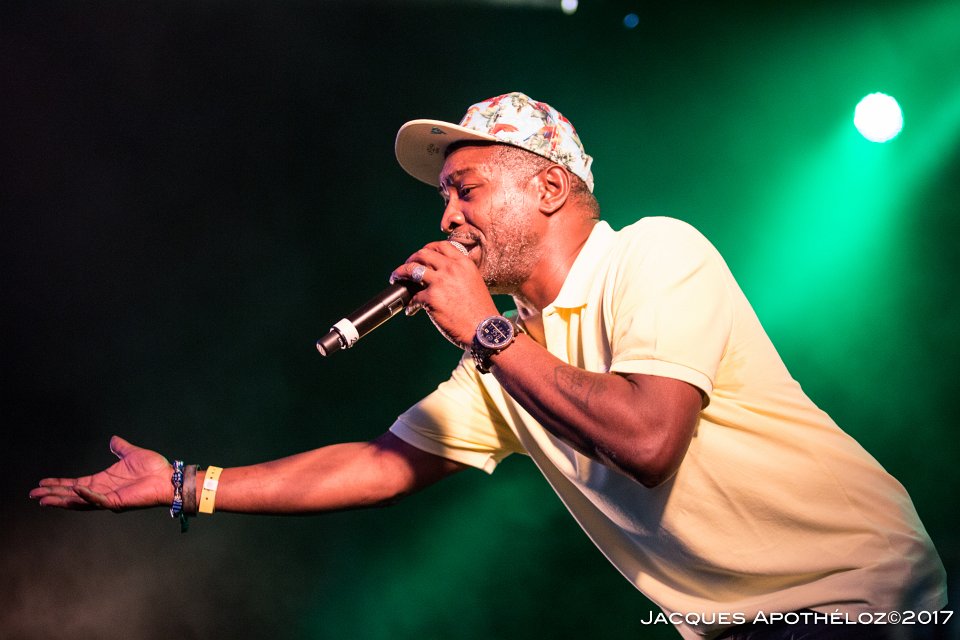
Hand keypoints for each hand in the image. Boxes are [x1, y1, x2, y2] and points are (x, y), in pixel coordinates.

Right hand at [30, 436, 172, 511]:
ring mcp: (110, 498)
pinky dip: (87, 496)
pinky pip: (99, 500)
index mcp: (103, 481)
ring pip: (80, 501)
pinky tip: (75, 490)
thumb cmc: (154, 468)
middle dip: (53, 495)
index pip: (75, 484)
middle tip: (35, 495)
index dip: (59, 484)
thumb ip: (120, 448)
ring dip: (62, 500)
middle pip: (72, 495)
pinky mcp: (118, 502)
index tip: (42, 483)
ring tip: (45, 499)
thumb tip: (113, 439)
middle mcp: (103, 492)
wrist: (169, 477)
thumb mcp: (132, 454)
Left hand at [390, 240, 497, 348]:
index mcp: (464, 263)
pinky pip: (413, 297)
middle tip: (405, 268)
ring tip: (396, 279)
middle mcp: (452, 268)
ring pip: (412, 269)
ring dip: (400, 273)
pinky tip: (411, 310)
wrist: (485, 331)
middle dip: (410, 259)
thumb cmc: (481, 312)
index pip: (441, 246)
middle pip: (423, 254)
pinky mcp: (431, 298)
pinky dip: (410, 304)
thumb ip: (458, 274)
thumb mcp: (474, 283)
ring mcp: (440, 282)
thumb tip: (437, 275)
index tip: (421, 256)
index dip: (427, 249)